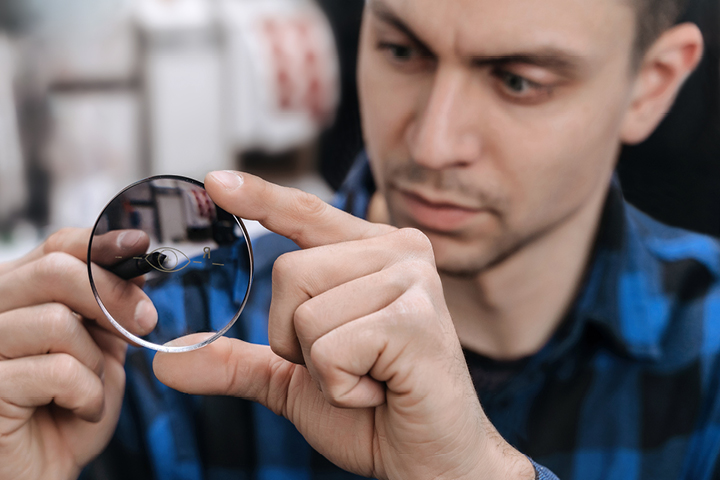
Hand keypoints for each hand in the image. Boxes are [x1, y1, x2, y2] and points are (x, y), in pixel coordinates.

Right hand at [0, 228, 156, 479]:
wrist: (44, 470)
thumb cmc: (67, 409)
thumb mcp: (100, 349)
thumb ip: (111, 308)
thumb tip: (136, 268)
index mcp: (18, 294)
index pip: (56, 247)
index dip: (101, 243)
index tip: (141, 245)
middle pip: (56, 271)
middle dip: (113, 297)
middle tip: (143, 323)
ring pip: (57, 321)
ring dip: (95, 360)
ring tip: (91, 387)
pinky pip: (57, 371)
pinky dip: (87, 394)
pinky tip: (80, 410)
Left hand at [154, 172, 533, 479]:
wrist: (431, 460)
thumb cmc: (374, 412)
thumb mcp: (295, 381)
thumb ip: (240, 362)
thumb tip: (168, 362)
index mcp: (373, 254)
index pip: (307, 213)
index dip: (260, 197)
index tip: (215, 182)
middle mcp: (399, 252)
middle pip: (289, 272)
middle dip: (295, 339)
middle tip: (348, 365)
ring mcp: (412, 281)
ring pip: (304, 313)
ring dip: (319, 367)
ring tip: (368, 378)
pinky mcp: (415, 319)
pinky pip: (329, 348)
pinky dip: (340, 387)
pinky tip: (381, 390)